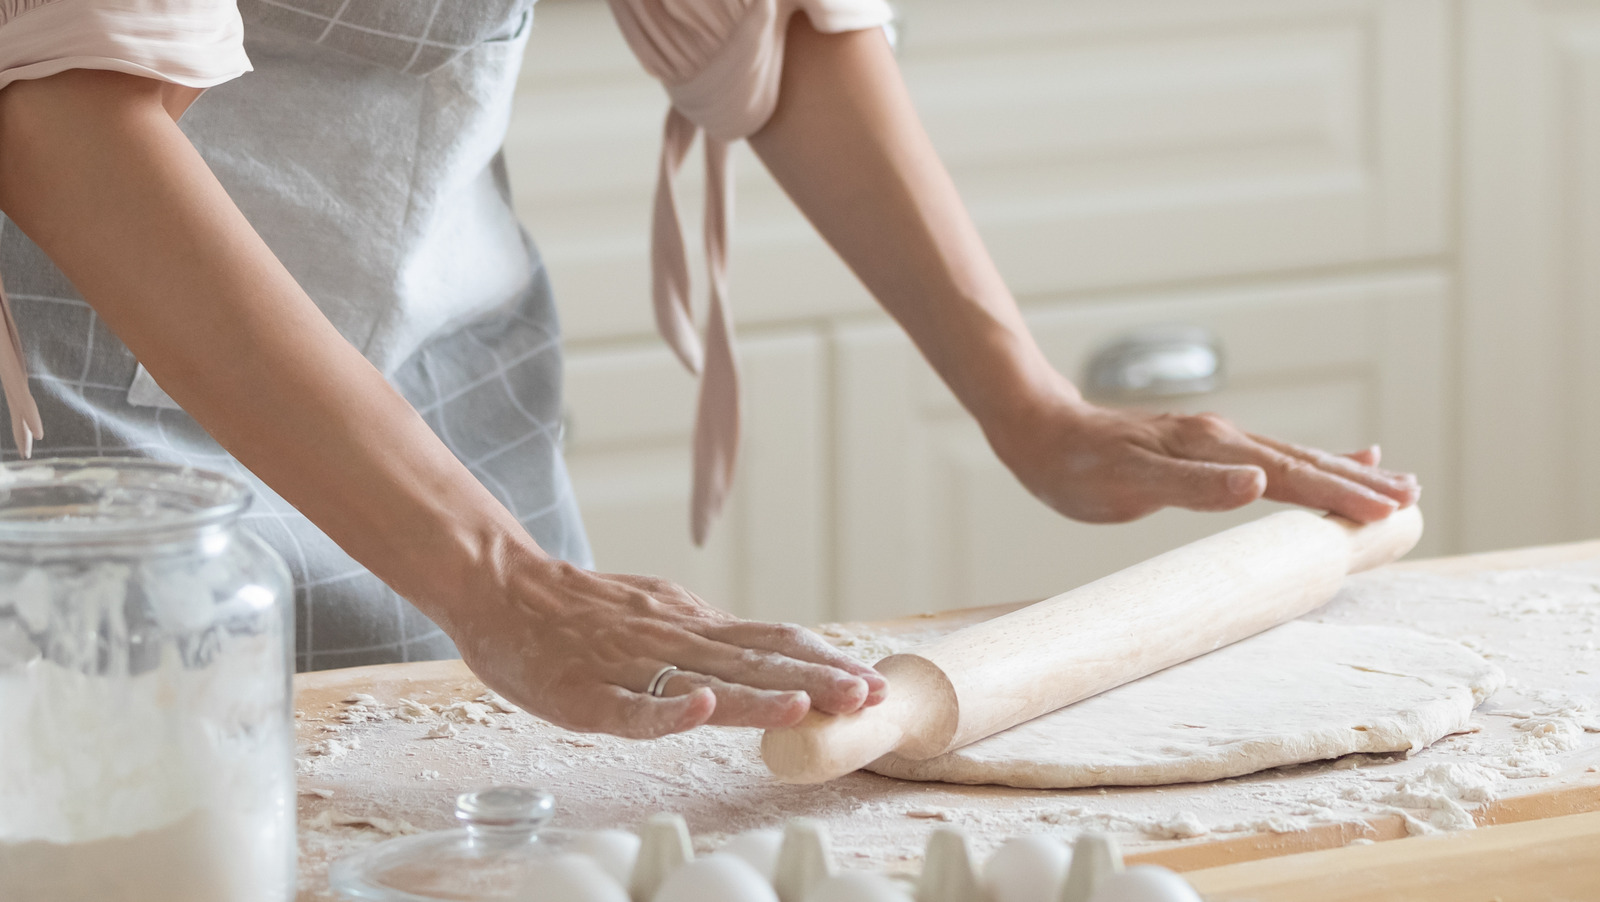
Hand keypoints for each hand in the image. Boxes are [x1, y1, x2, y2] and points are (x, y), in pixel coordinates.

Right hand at [452, 556, 887, 739]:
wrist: (500, 584)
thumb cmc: (577, 608)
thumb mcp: (656, 610)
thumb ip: (706, 636)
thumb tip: (769, 654)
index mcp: (690, 623)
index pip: (769, 641)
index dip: (821, 660)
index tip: (870, 679)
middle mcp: (671, 637)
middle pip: (753, 661)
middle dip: (814, 680)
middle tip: (868, 696)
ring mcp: (629, 663)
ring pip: (703, 681)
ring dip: (760, 696)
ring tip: (809, 706)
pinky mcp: (584, 691)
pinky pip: (628, 705)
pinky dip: (666, 709)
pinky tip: (700, 711)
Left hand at [988, 388, 1420, 524]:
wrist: (1040, 430)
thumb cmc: (1076, 466)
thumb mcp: (1128, 483)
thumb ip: (1194, 486)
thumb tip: (1259, 483)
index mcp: (1212, 448)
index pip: (1291, 476)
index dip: (1340, 495)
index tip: (1388, 511)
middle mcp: (1222, 439)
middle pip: (1304, 463)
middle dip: (1358, 483)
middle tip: (1412, 498)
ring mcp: (1215, 441)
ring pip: (1294, 457)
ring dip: (1343, 472)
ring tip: (1393, 481)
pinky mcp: (1203, 448)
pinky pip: (1271, 455)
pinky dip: (1310, 461)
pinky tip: (1331, 462)